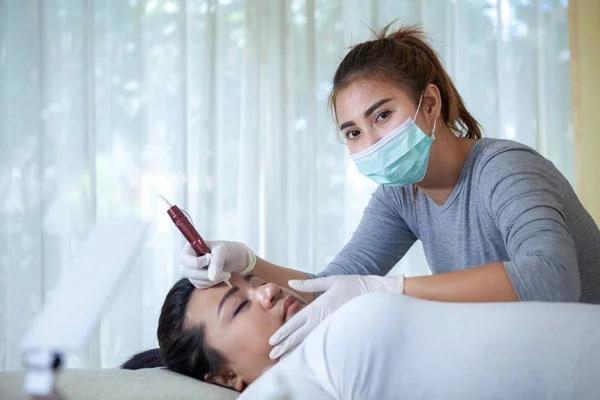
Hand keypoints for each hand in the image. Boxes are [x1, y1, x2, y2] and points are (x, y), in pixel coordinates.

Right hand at [179, 241, 255, 288]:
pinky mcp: (198, 281)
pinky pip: (201, 286)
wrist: (238, 260)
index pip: (185, 259)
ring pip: (195, 281)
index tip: (210, 259)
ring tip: (225, 273)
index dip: (197, 263)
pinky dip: (212, 284)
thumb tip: (211, 277)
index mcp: (190, 248)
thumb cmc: (229, 250)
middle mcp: (187, 260)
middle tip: (223, 272)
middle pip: (186, 272)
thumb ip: (216, 261)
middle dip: (205, 274)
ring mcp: (191, 271)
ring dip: (212, 280)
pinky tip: (221, 277)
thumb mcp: (223, 250)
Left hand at [268, 274, 403, 358]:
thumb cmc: (353, 284)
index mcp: (317, 307)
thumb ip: (309, 284)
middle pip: (299, 336)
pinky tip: (306, 353)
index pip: (295, 323)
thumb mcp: (330, 281)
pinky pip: (322, 340)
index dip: (283, 333)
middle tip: (272, 354)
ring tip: (284, 357)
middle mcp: (321, 319)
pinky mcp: (338, 329)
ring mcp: (330, 326)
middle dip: (285, 345)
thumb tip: (291, 282)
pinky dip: (311, 347)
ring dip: (296, 349)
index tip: (272, 341)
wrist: (375, 293)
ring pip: (309, 341)